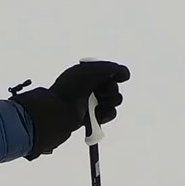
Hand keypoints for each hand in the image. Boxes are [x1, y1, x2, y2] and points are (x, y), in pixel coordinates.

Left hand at [10, 60, 130, 159]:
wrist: (59, 110)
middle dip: (111, 89)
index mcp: (87, 73)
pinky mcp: (93, 117)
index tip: (120, 76)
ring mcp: (92, 103)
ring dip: (111, 101)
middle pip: (114, 86)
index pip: (110, 72)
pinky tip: (99, 114)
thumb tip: (125, 75)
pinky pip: (109, 114)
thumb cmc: (72, 88)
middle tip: (101, 92)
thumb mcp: (91, 71)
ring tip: (100, 103)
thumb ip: (110, 68)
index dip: (116, 74)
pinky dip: (107, 113)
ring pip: (114, 101)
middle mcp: (90, 87)